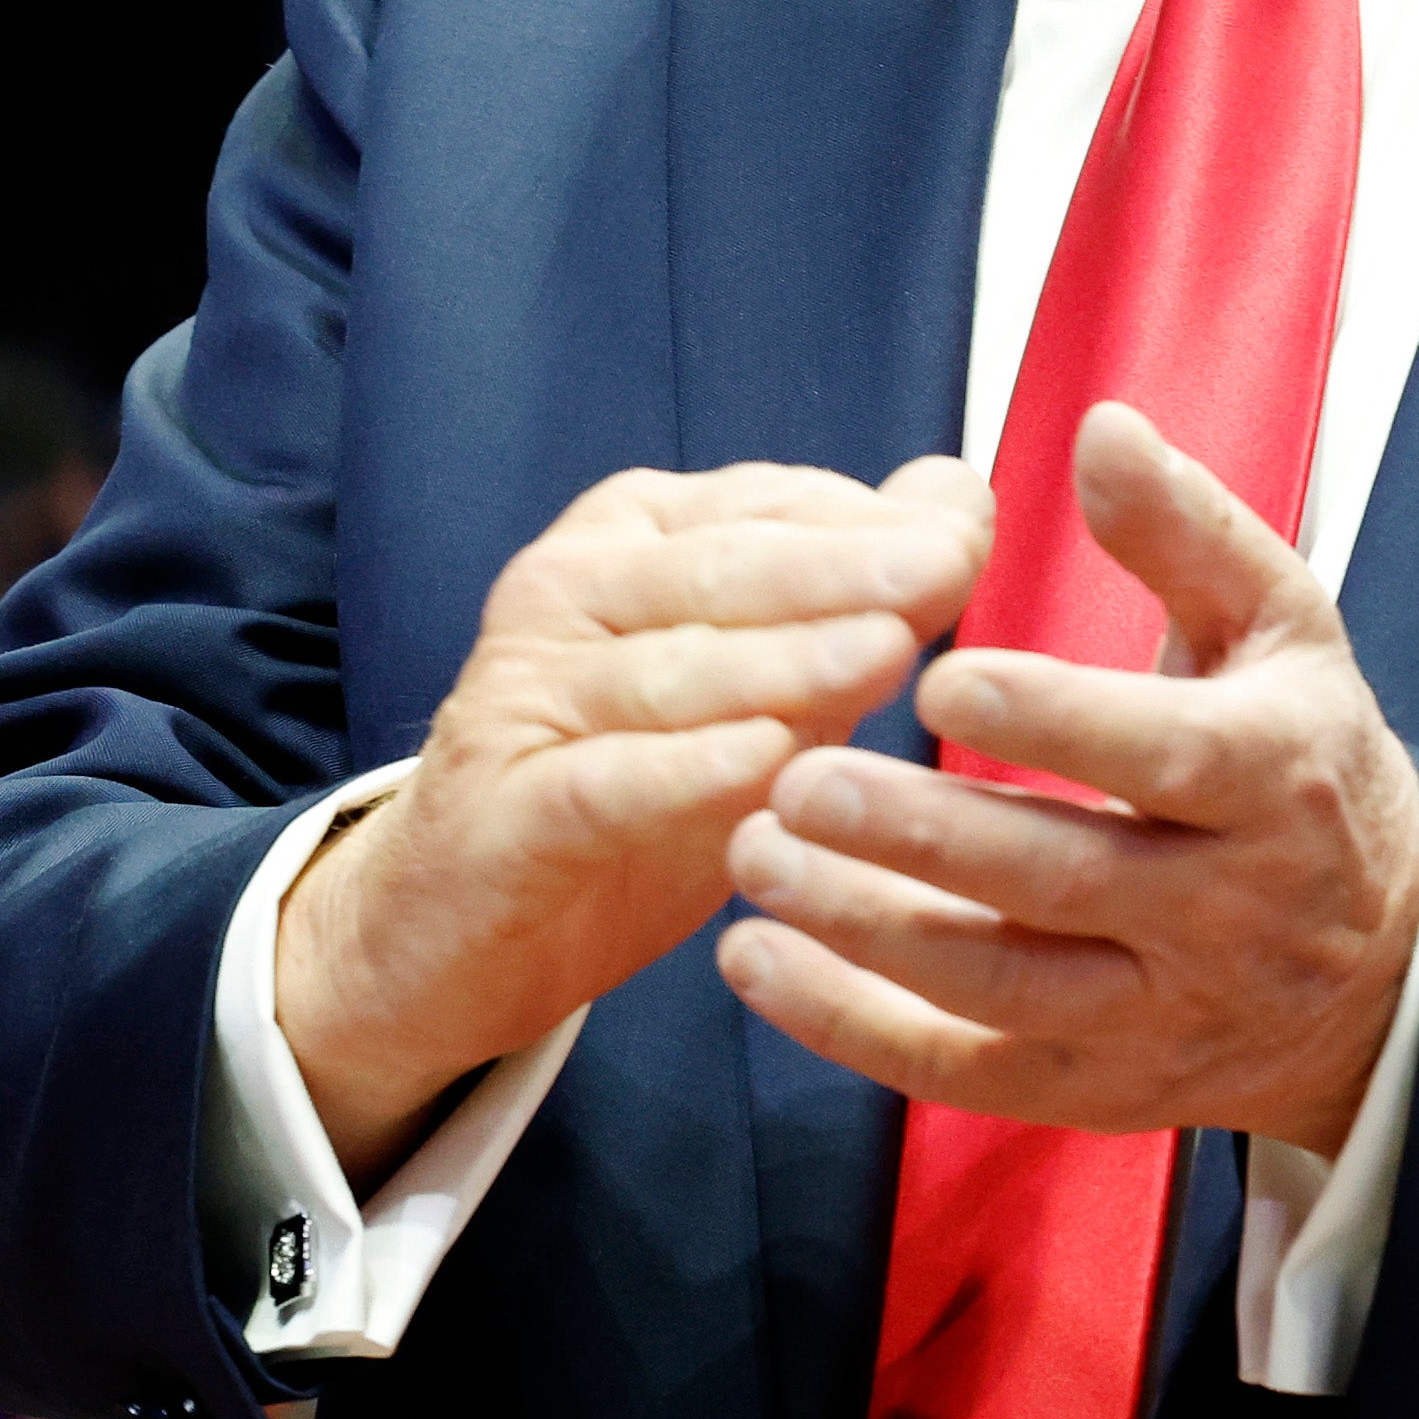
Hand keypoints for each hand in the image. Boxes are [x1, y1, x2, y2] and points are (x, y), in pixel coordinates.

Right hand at [279, 457, 988, 1176]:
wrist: (450, 925)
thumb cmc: (631, 788)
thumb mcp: (754, 688)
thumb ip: (850, 598)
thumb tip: (958, 493)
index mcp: (634, 537)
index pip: (769, 508)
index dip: (874, 521)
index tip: (968, 536)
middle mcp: (571, 590)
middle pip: (723, 570)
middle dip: (842, 567)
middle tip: (945, 568)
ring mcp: (527, 694)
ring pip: (670, 669)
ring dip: (781, 662)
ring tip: (881, 656)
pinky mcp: (504, 808)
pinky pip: (605, 782)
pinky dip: (685, 772)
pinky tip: (763, 765)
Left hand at [717, 404, 1418, 1158]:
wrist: (1375, 970)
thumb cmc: (1301, 759)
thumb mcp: (1281, 628)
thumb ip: (1186, 528)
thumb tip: (1102, 426)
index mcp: (1275, 778)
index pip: (1164, 757)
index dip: (1056, 719)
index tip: (941, 675)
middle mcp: (1225, 910)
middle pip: (1061, 880)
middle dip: (919, 836)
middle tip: (796, 775)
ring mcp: (1160, 1015)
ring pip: (999, 984)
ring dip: (862, 929)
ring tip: (750, 854)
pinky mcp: (1098, 1089)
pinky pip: (964, 1072)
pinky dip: (851, 1028)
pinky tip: (754, 963)